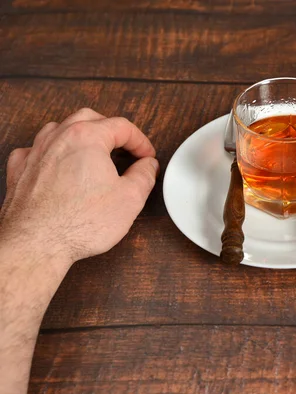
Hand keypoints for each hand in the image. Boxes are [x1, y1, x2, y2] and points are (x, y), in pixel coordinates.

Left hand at [0, 108, 157, 264]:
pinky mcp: (20, 170)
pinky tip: (60, 167)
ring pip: (60, 129)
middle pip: (89, 119)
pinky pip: (36, 149)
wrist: (37, 244)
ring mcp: (35, 152)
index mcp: (87, 137)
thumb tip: (147, 166)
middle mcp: (58, 137)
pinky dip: (53, 153)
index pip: (121, 126)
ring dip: (81, 136)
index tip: (146, 155)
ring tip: (94, 154)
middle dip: (110, 130)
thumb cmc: (79, 222)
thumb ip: (144, 176)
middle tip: (124, 148)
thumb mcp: (130, 199)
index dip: (140, 141)